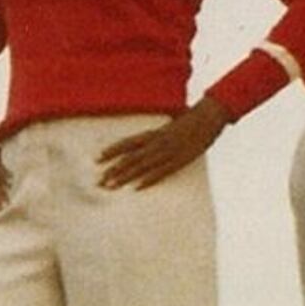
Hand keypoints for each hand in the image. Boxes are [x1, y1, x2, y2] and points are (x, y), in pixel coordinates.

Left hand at [97, 99, 226, 188]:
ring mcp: (167, 152)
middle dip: (112, 170)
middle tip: (98, 182)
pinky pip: (160, 172)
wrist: (208, 117)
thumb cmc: (189, 122)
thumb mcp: (168, 127)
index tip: (96, 159)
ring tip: (111, 186)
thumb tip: (145, 143)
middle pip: (129, 158)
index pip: (126, 143)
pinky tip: (136, 188)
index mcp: (152, 133)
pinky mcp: (179, 160)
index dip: (111, 151)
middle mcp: (156, 142)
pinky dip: (147, 180)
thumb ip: (155, 136)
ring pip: (140, 166)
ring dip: (124, 177)